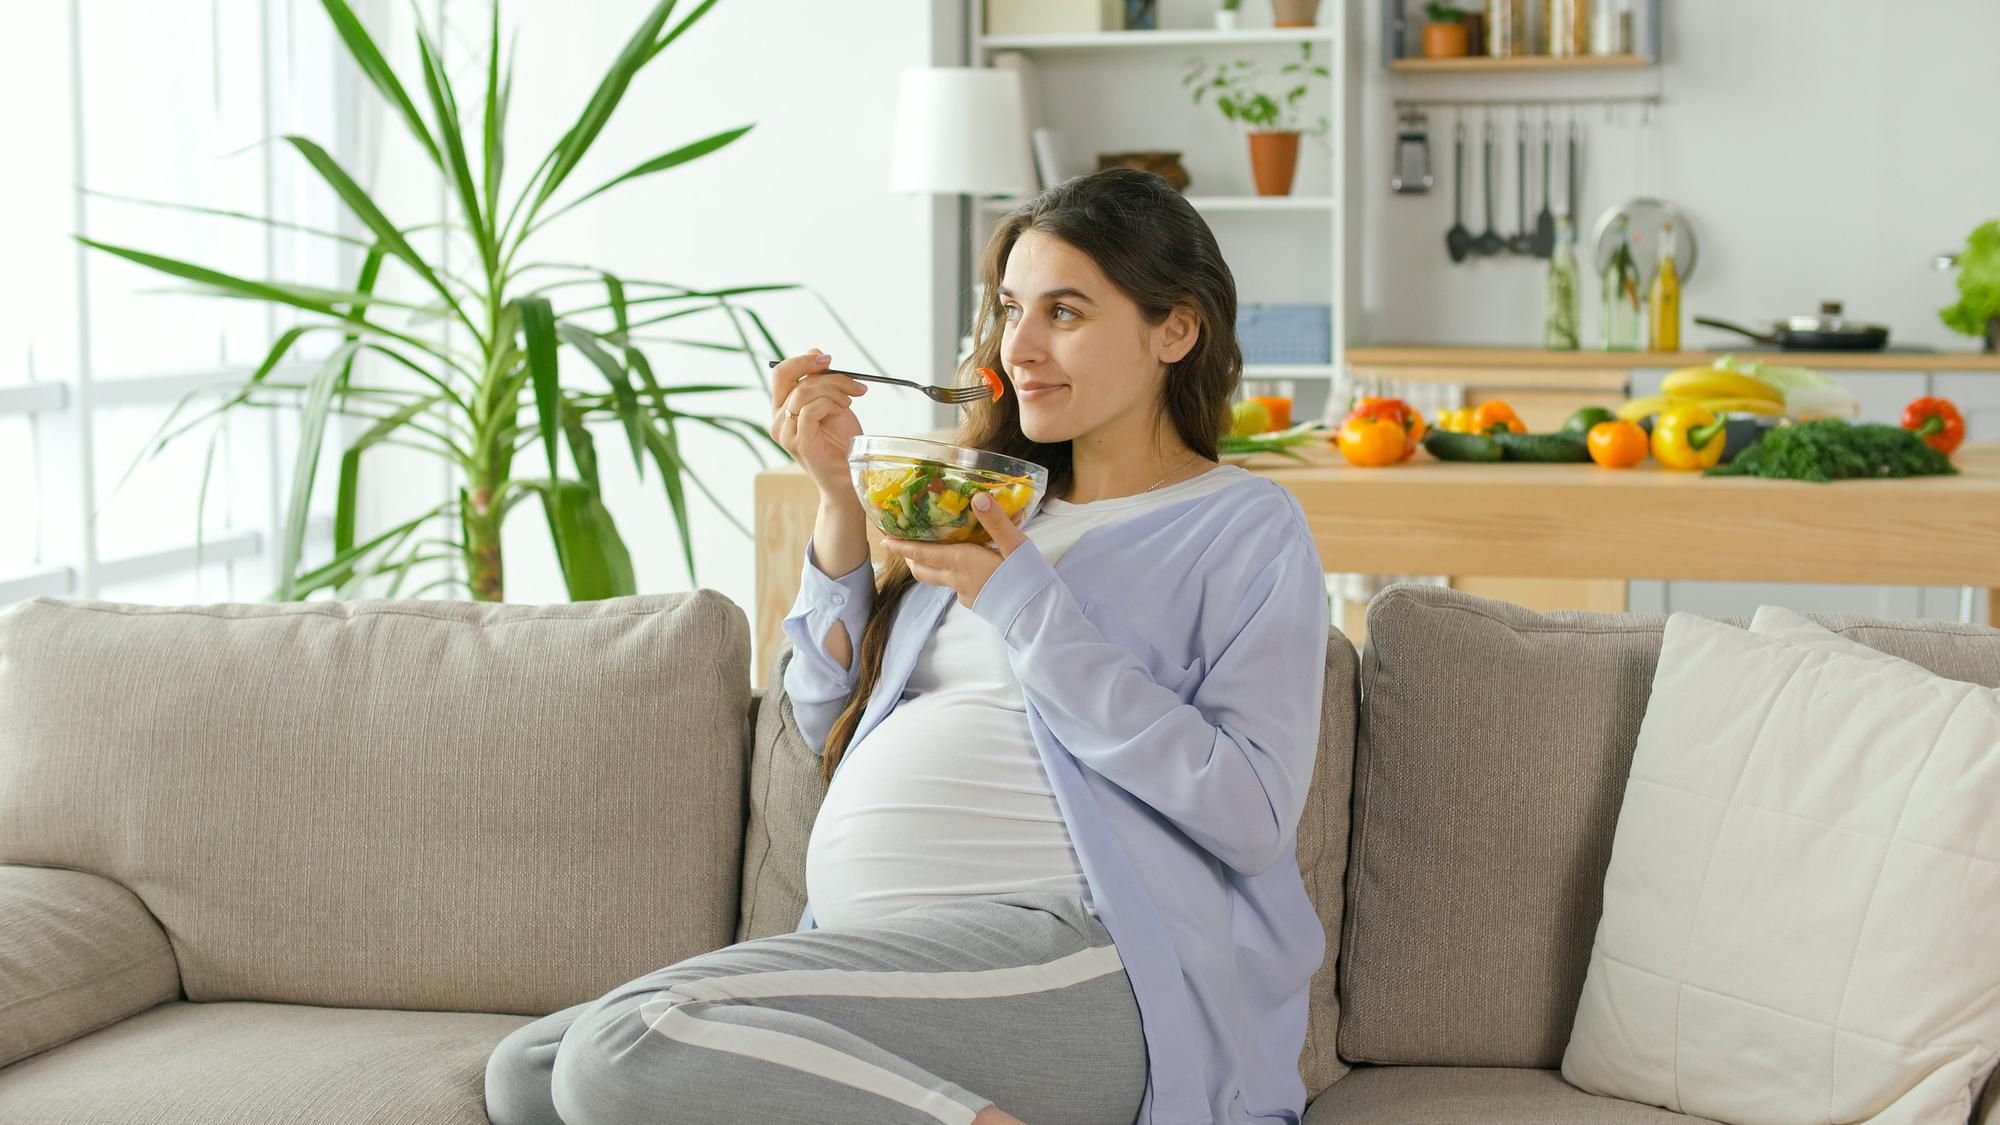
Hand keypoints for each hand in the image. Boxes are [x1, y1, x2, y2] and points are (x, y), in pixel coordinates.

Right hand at [770, 349, 867, 499]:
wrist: (849, 477)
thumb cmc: (841, 442)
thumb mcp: (832, 403)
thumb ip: (820, 381)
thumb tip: (815, 351)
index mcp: (781, 409)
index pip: (781, 373)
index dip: (804, 360)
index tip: (829, 360)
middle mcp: (777, 420)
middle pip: (787, 376)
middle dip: (818, 370)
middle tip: (845, 375)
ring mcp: (785, 433)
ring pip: (804, 391)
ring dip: (834, 390)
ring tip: (849, 400)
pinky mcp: (798, 443)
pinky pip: (810, 410)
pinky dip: (830, 404)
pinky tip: (842, 411)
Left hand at [882, 491, 1029, 608]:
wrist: (1039, 619)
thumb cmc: (1029, 581)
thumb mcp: (1016, 545)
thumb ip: (996, 521)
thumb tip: (977, 497)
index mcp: (963, 562)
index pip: (923, 553)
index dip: (902, 547)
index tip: (885, 540)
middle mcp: (958, 579)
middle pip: (924, 570)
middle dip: (911, 557)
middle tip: (904, 545)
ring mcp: (967, 594)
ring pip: (939, 579)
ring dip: (930, 566)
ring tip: (934, 552)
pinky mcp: (978, 603)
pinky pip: (958, 586)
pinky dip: (953, 574)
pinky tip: (968, 567)